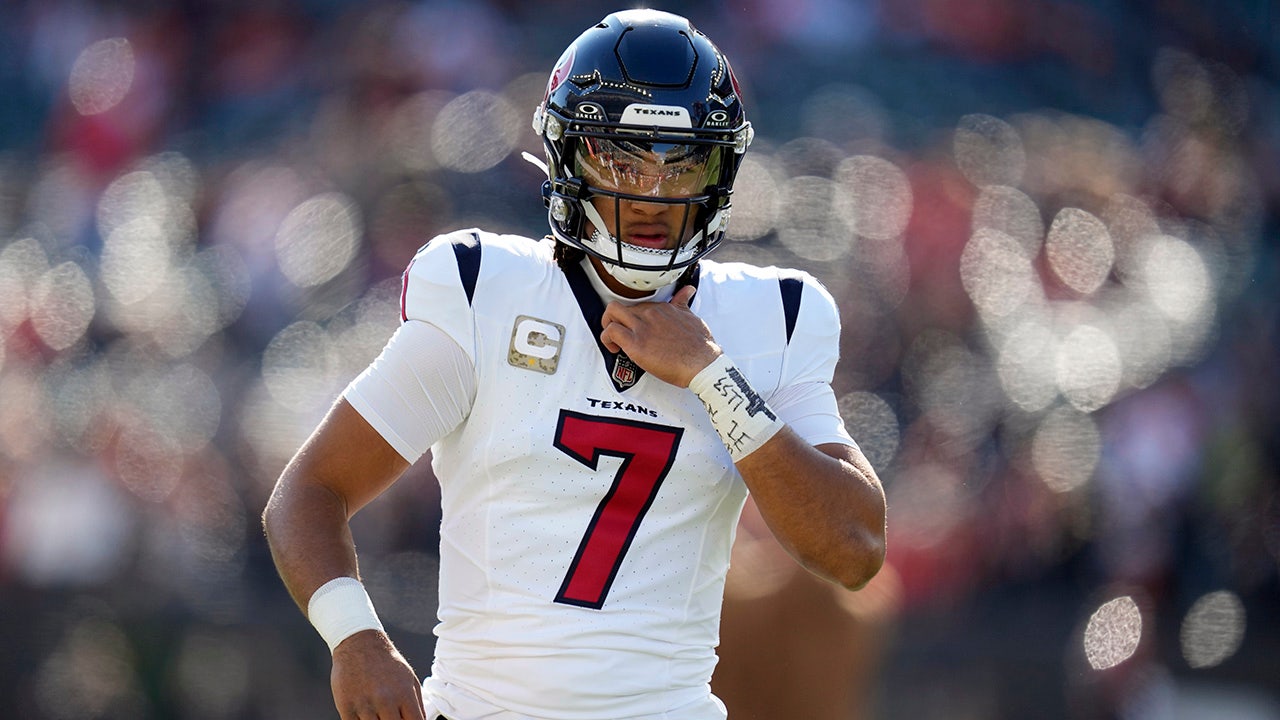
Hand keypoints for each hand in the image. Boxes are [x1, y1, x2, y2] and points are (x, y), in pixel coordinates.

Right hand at [330, 630, 425, 719]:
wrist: (359, 644)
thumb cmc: (387, 664)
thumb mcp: (409, 679)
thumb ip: (417, 704)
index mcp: (404, 693)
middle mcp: (385, 700)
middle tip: (390, 717)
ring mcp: (364, 704)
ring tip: (379, 715)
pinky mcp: (346, 706)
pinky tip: (365, 717)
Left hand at [600, 285, 720, 386]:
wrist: (702, 362)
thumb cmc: (699, 345)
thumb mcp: (691, 316)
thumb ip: (683, 303)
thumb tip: (687, 291)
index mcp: (662, 308)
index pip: (638, 305)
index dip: (632, 318)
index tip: (635, 329)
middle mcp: (650, 313)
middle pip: (619, 305)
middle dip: (612, 317)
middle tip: (616, 330)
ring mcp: (642, 327)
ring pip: (611, 312)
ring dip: (607, 325)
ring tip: (613, 340)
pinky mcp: (636, 343)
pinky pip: (610, 332)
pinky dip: (607, 339)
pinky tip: (614, 349)